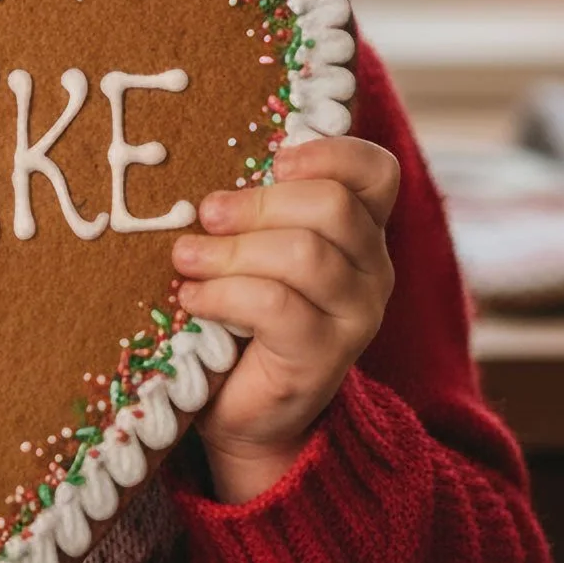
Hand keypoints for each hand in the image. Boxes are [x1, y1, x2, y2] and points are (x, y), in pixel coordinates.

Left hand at [171, 137, 398, 502]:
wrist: (246, 409)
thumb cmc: (243, 313)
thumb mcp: (256, 247)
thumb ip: (257, 208)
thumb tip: (208, 165)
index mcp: (362, 229)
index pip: (376, 173)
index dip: (329, 153)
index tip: (273, 162)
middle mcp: (375, 269)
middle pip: (332, 206)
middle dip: (258, 204)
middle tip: (206, 214)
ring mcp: (357, 315)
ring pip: (304, 254)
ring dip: (231, 251)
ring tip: (186, 259)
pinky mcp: (325, 356)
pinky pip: (276, 305)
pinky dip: (223, 294)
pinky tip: (193, 298)